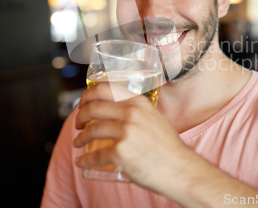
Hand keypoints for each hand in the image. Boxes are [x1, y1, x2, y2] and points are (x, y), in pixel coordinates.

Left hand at [73, 82, 194, 192]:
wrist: (179, 168)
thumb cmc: (168, 147)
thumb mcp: (154, 118)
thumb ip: (136, 111)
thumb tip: (114, 110)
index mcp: (138, 103)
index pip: (105, 89)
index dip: (88, 95)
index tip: (83, 103)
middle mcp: (131, 114)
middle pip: (93, 108)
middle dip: (79, 116)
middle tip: (78, 124)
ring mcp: (125, 132)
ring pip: (91, 130)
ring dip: (79, 138)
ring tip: (78, 142)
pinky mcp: (120, 152)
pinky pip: (95, 155)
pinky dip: (85, 159)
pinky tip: (82, 161)